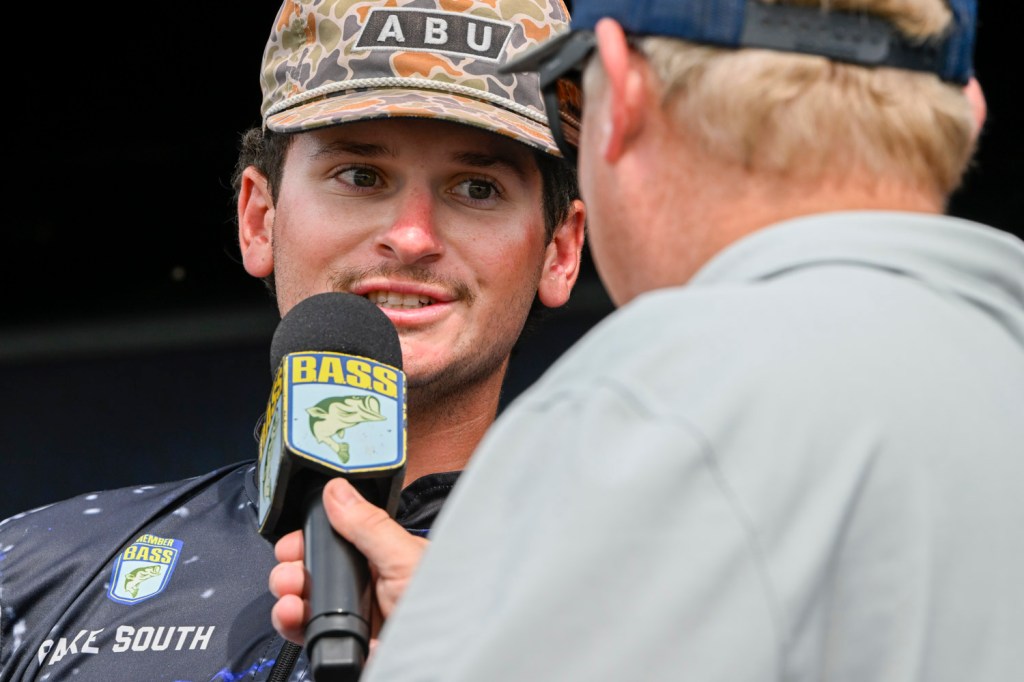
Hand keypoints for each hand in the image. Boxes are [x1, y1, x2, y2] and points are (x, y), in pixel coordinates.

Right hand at [268, 477, 428, 644]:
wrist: (438, 661)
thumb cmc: (442, 611)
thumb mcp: (406, 559)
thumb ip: (369, 526)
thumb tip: (338, 491)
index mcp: (383, 557)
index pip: (336, 541)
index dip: (310, 540)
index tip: (292, 542)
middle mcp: (366, 586)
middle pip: (314, 572)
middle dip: (292, 568)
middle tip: (288, 571)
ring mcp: (354, 617)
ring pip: (304, 602)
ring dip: (286, 596)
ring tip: (289, 597)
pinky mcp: (345, 646)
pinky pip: (307, 635)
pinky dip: (291, 626)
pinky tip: (293, 616)